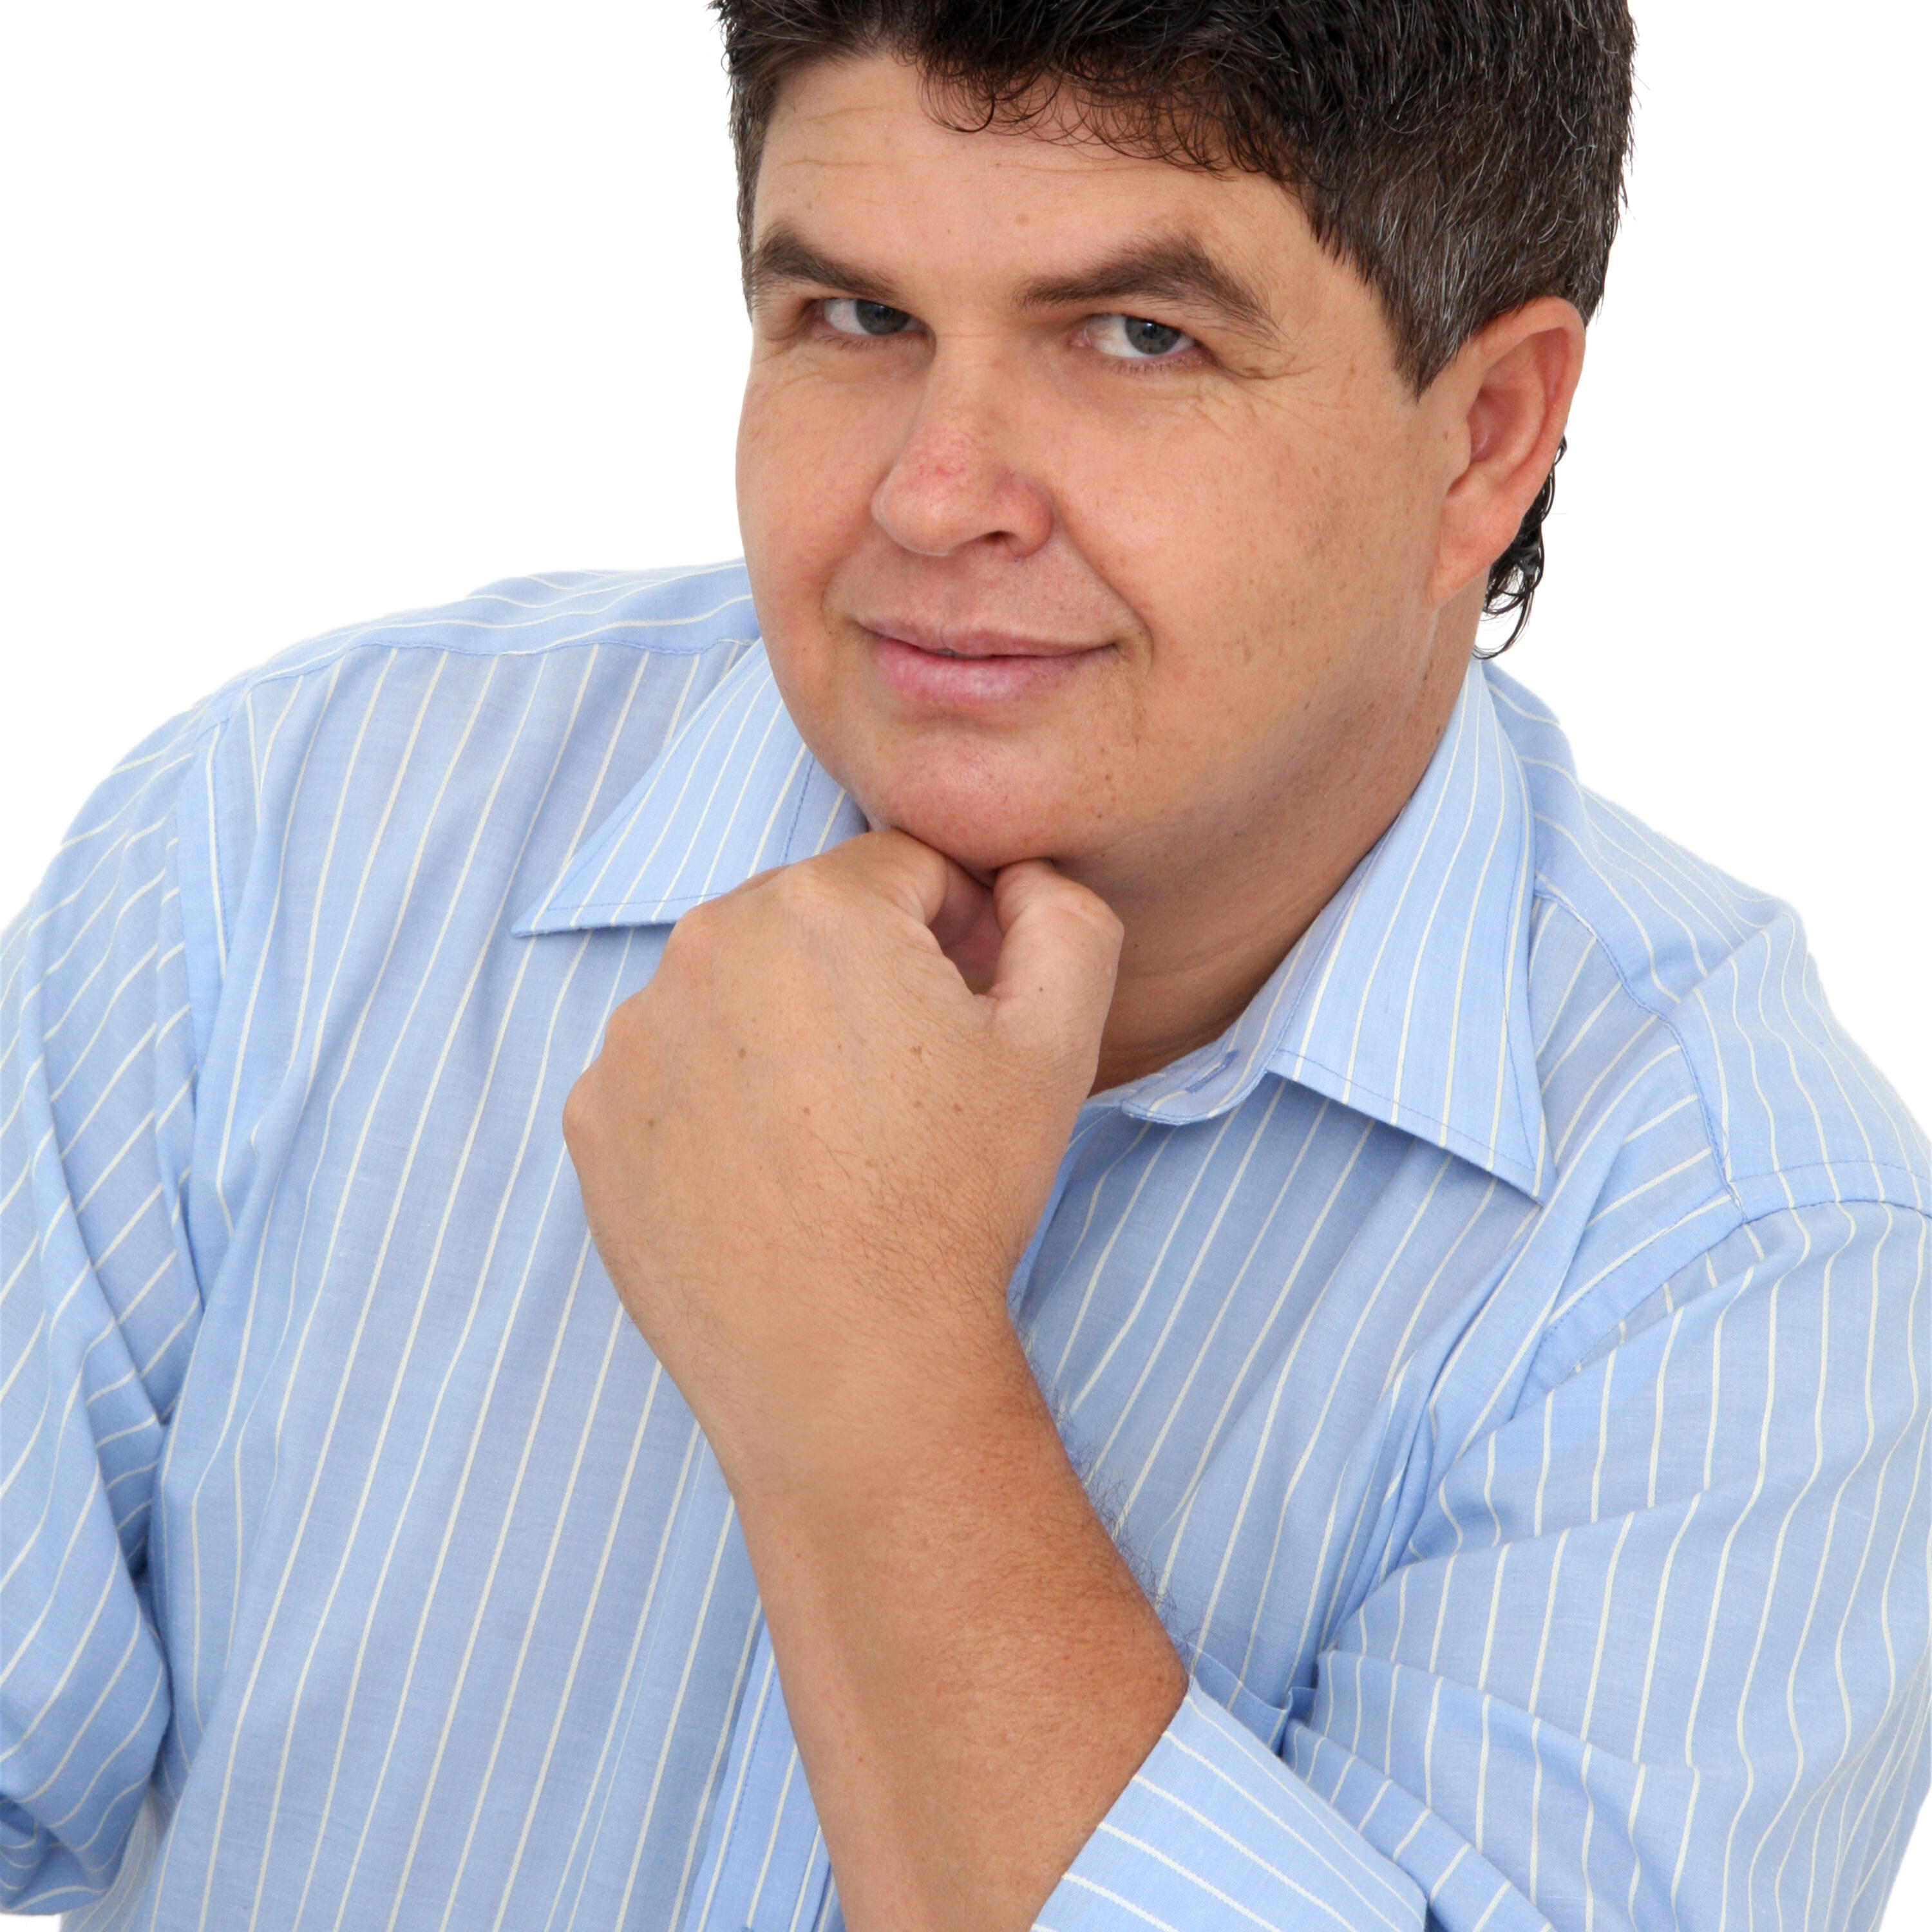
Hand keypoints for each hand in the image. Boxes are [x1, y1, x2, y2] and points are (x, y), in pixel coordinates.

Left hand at [562, 830, 1121, 1487]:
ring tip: (832, 1140)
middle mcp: (705, 945)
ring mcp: (634, 1034)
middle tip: (904, 1087)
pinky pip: (668, 1074)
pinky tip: (765, 1173)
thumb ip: (1064, 917)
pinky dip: (713, 1104)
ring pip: (732, 995)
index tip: (966, 1016)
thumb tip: (1018, 879)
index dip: (956, 934)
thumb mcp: (1058, 1044)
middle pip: (808, 924)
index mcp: (817, 904)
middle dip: (860, 977)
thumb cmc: (954, 1198)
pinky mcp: (593, 1116)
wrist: (847, 1359)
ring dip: (781, 1034)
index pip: (903, 871)